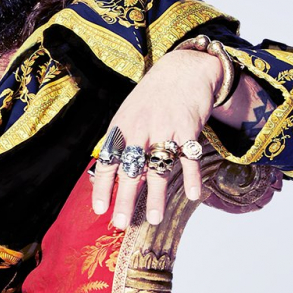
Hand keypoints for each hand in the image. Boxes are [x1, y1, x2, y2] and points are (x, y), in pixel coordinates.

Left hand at [89, 50, 222, 228]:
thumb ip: (122, 147)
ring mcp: (165, 127)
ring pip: (158, 166)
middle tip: (121, 222)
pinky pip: (190, 155)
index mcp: (122, 126)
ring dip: (156, 195)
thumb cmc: (151, 99)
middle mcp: (140, 128)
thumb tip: (109, 180)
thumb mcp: (129, 116)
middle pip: (130, 168)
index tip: (99, 209)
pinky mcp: (188, 126)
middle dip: (124, 197)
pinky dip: (192, 175)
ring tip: (153, 218)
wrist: (182, 69)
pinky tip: (193, 195)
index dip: (103, 186)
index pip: (108, 160)